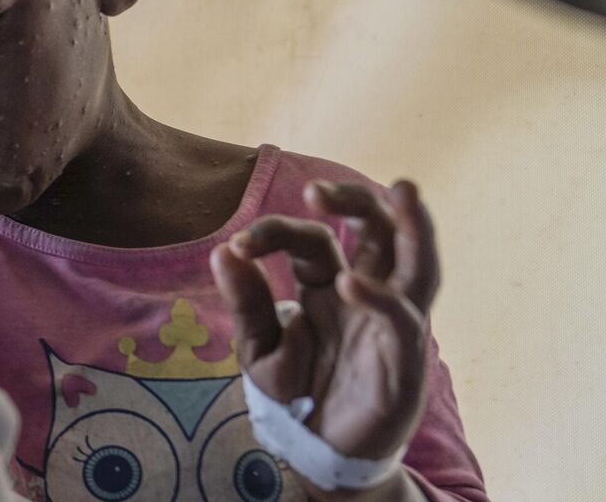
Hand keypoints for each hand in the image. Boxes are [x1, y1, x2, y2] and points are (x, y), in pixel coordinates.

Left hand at [210, 180, 438, 497]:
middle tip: (317, 191)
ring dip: (414, 227)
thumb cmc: (297, 393)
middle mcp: (367, 293)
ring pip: (418, 264)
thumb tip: (222, 251)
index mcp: (328, 283)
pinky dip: (381, 299)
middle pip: (378, 231)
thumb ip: (246, 302)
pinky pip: (403, 321)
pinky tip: (350, 284)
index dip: (275, 233)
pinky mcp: (405, 360)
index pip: (311, 240)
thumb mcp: (259, 347)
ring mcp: (391, 322)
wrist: (318, 449)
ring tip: (404, 190)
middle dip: (356, 201)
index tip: (239, 246)